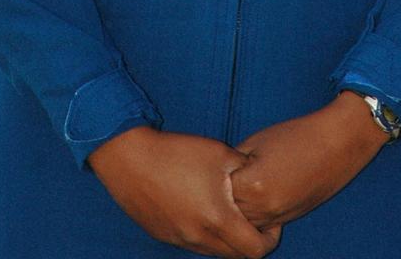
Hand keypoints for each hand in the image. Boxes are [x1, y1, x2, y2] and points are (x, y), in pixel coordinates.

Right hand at [87, 125, 282, 257]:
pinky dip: (205, 234)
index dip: (270, 239)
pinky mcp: (164, 236)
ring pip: (214, 252)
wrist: (129, 158)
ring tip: (227, 212)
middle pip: (236, 256)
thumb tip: (260, 176)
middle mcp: (199, 238)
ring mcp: (180, 240)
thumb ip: (245, 168)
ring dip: (227, 239)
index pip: (255, 250)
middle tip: (253, 219)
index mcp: (217, 219)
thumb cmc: (177, 152)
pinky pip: (194, 244)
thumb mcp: (219, 152)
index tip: (271, 222)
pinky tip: (202, 208)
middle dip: (250, 241)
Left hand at [229, 91, 390, 228]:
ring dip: (237, 210)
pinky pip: (262, 224)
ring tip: (236, 188)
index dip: (213, 178)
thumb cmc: (297, 136)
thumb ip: (234, 162)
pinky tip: (253, 196)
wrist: (336, 145)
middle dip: (222, 198)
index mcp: (253, 186)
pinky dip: (254, 214)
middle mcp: (264, 208)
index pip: (217, 192)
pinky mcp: (289, 219)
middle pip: (228, 213)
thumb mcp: (256, 142)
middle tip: (217, 181)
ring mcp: (278, 217)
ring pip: (244, 225)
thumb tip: (218, 175)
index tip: (211, 168)